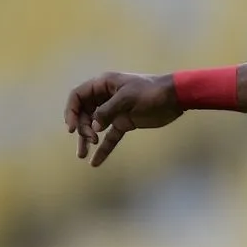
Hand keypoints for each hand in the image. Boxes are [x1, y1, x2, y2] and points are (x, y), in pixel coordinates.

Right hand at [64, 72, 182, 166]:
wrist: (175, 98)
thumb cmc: (151, 92)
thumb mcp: (127, 98)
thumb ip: (107, 111)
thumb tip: (94, 127)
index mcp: (103, 84)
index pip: (77, 96)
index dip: (71, 111)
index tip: (71, 128)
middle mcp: (105, 97)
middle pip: (83, 113)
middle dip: (83, 127)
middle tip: (91, 139)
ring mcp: (114, 111)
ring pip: (94, 126)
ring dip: (87, 139)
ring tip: (82, 155)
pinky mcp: (124, 122)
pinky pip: (110, 137)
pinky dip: (103, 149)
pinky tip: (95, 162)